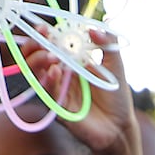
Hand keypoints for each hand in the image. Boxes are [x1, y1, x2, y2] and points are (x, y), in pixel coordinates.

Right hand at [22, 30, 135, 154]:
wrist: (120, 126)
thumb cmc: (117, 97)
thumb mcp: (116, 65)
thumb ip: (108, 44)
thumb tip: (93, 27)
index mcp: (70, 63)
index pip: (50, 45)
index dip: (44, 36)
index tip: (44, 28)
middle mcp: (60, 76)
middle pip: (36, 59)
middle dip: (35, 46)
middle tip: (43, 39)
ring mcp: (57, 93)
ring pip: (37, 75)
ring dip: (39, 62)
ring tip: (50, 55)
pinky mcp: (59, 109)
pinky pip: (49, 94)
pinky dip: (50, 81)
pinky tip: (56, 71)